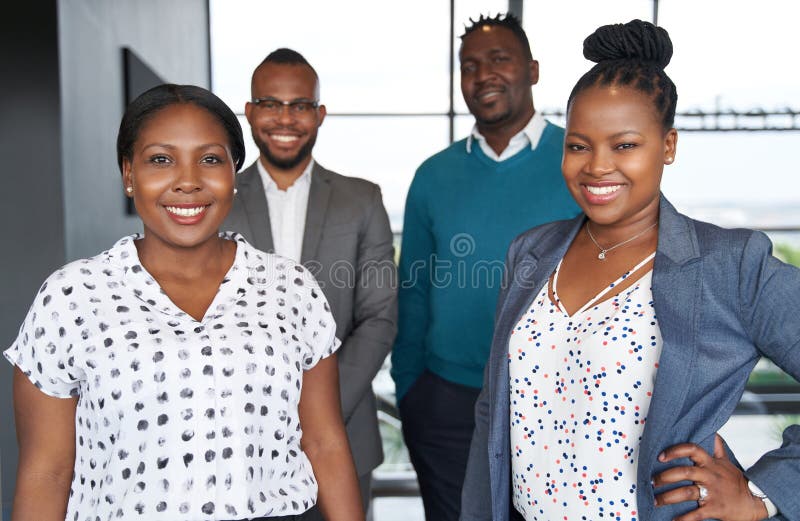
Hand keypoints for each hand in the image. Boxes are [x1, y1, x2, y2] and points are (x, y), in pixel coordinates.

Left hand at [652, 434, 768, 520]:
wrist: (756, 501)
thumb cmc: (736, 480)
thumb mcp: (726, 462)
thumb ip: (717, 448)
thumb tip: (712, 432)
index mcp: (710, 463)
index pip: (692, 450)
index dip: (675, 451)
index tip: (661, 456)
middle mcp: (710, 476)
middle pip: (684, 472)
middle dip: (665, 477)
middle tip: (652, 481)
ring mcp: (713, 492)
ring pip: (686, 493)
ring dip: (667, 498)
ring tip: (655, 501)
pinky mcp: (715, 508)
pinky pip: (696, 514)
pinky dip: (683, 519)